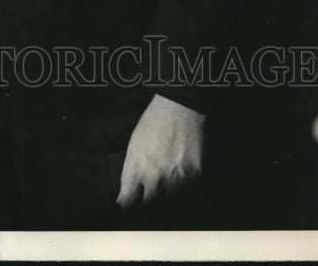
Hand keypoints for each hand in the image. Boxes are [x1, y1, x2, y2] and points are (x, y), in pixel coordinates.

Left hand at [117, 94, 204, 210]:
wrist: (180, 109)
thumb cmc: (154, 124)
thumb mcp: (134, 147)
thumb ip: (129, 176)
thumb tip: (123, 200)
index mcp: (136, 169)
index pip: (128, 203)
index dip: (128, 207)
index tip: (131, 206)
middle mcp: (155, 178)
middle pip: (149, 209)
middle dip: (148, 205)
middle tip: (151, 196)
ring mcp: (176, 180)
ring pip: (169, 206)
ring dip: (167, 199)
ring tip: (167, 183)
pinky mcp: (195, 179)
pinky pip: (188, 197)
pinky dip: (184, 193)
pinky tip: (181, 179)